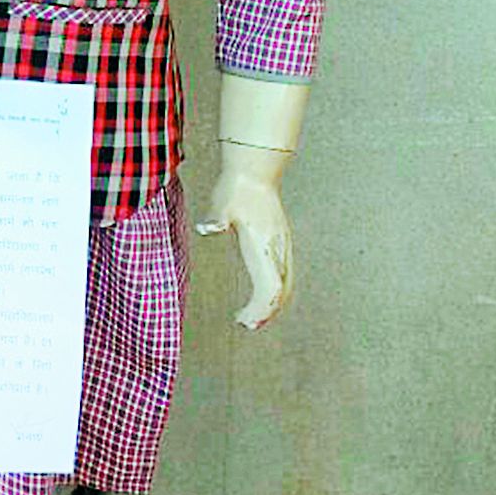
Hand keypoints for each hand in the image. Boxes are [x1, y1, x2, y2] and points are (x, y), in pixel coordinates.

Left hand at [196, 164, 293, 329]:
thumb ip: (217, 218)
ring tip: (253, 316)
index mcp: (264, 245)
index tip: (244, 320)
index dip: (260, 309)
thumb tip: (208, 228)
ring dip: (273, 303)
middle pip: (281, 291)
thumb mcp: (223, 204)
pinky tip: (262, 292)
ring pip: (287, 283)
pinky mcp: (281, 240)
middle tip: (246, 325)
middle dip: (267, 312)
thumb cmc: (237, 188)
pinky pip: (285, 273)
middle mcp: (278, 248)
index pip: (270, 287)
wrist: (255, 170)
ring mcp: (282, 244)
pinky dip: (276, 289)